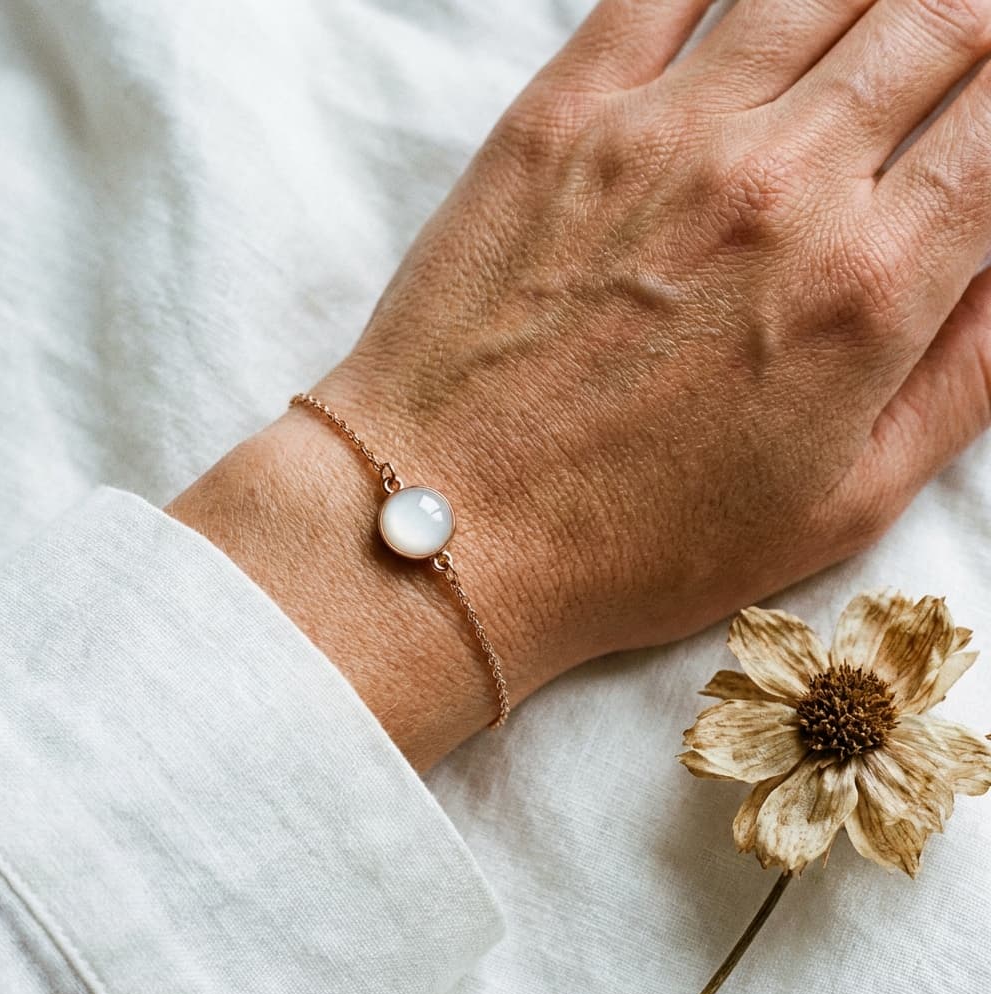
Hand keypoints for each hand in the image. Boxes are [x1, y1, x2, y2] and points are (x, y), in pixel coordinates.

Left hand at [170, 0, 990, 768]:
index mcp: (866, 285)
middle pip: (935, 22)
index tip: (986, 121)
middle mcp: (779, 182)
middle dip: (966, 24)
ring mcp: (662, 134)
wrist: (455, 522)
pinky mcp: (560, 119)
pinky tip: (749, 11)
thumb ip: (962, 377)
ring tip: (876, 25)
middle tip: (954, 53)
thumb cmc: (635, 542)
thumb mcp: (839, 504)